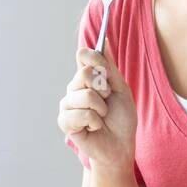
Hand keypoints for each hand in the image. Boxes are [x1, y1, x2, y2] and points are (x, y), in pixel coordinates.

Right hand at [57, 39, 136, 169]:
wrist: (120, 145)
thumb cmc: (122, 118)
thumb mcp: (121, 89)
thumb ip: (110, 67)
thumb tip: (105, 40)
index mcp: (87, 78)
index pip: (83, 55)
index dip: (97, 59)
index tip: (108, 73)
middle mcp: (74, 88)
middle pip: (85, 73)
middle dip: (104, 89)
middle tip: (107, 102)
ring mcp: (67, 104)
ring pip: (85, 95)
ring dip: (101, 109)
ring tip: (102, 117)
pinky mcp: (64, 121)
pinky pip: (81, 114)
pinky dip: (95, 122)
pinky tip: (94, 128)